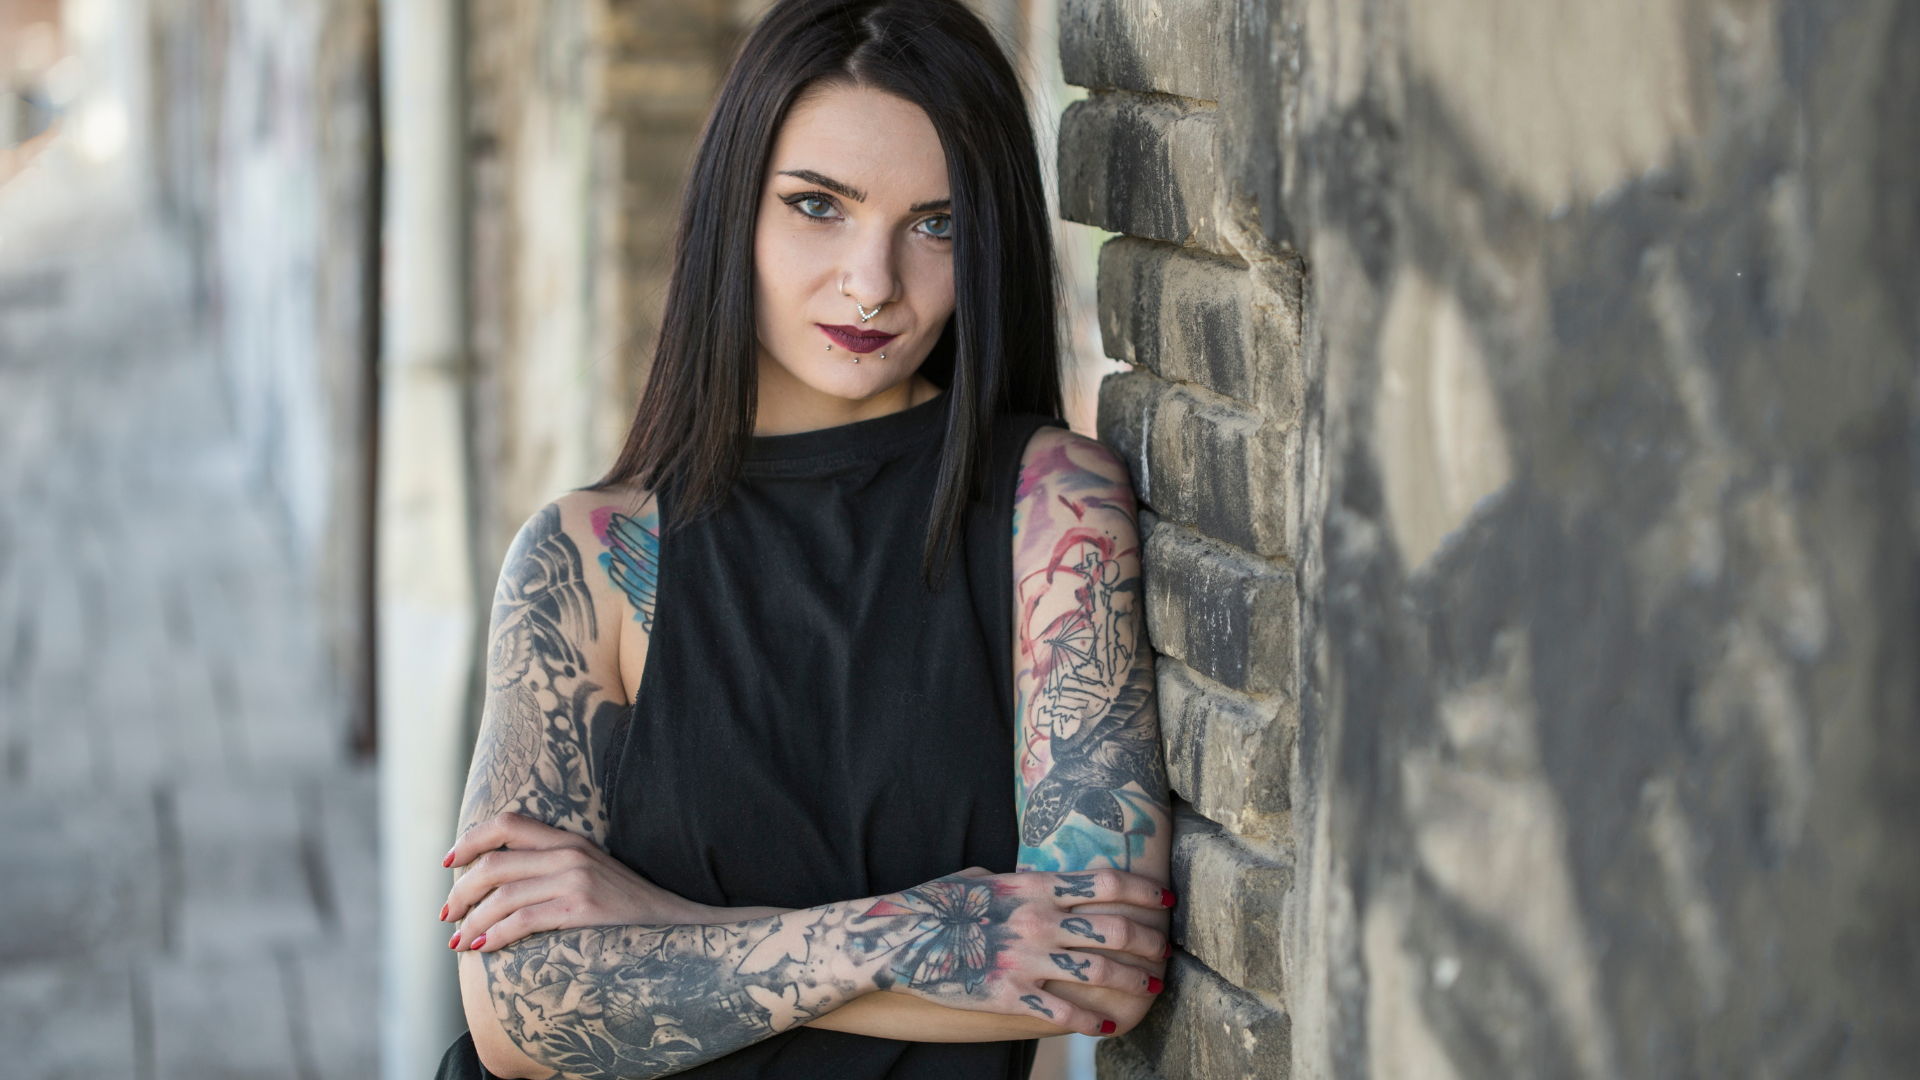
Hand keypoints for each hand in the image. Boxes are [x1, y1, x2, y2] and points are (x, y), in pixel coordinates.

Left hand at [441, 812, 721, 951]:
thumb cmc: (628, 908)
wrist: (677, 924)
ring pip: (502, 895)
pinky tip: (484, 949)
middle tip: (446, 915)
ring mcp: (576, 880)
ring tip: (458, 941)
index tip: (449, 863)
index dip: (470, 840)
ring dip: (472, 921)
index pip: (508, 823)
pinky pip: (524, 920)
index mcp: (570, 840)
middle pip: (495, 863)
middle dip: (461, 891)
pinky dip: (495, 935)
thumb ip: (553, 870)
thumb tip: (502, 887)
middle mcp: (570, 854)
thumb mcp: (592, 874)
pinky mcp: (582, 909)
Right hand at [857, 868, 1172, 1035]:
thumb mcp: (981, 879)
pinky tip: (1107, 1026)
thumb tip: (1034, 883)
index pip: (1106, 883)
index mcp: (1034, 887)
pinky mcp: (1011, 996)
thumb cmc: (936, 904)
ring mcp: (1027, 961)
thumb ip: (1017, 884)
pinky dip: (1092, 1022)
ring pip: (1099, 972)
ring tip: (1150, 986)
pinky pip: (1064, 1014)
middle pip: (1114, 929)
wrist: (898, 940)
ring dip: (1132, 981)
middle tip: (1165, 949)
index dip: (1143, 890)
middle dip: (1150, 941)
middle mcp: (1038, 922)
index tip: (1165, 898)